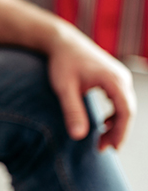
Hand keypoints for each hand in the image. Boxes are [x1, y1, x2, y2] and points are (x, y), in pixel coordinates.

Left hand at [47, 24, 136, 149]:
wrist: (62, 42)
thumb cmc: (62, 63)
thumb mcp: (64, 88)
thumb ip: (72, 111)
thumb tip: (78, 136)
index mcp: (113, 80)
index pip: (126, 111)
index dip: (121, 132)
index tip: (111, 148)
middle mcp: (121, 77)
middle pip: (128, 110)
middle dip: (117, 132)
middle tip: (102, 149)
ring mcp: (119, 76)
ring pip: (125, 105)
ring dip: (116, 124)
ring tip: (101, 141)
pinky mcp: (113, 77)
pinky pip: (120, 99)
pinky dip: (114, 114)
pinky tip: (103, 124)